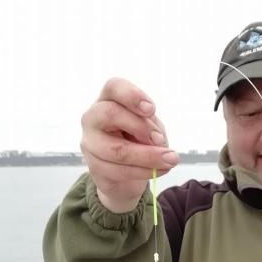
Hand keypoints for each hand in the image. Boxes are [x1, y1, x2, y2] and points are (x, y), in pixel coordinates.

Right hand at [80, 78, 178, 212]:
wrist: (125, 174)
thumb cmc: (138, 141)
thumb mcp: (149, 128)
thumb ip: (151, 127)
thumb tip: (155, 140)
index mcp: (108, 100)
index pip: (113, 87)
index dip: (132, 95)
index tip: (152, 109)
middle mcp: (93, 117)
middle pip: (110, 114)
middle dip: (141, 127)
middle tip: (160, 139)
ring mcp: (90, 143)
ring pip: (117, 150)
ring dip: (148, 156)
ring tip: (170, 160)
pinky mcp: (94, 167)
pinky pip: (119, 171)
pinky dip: (145, 171)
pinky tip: (160, 170)